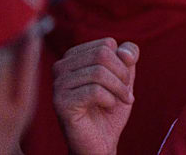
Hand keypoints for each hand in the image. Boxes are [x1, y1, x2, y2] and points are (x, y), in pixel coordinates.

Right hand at [53, 38, 139, 154]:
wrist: (101, 142)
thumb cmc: (110, 108)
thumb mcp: (124, 78)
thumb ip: (128, 58)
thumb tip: (124, 51)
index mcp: (74, 56)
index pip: (107, 44)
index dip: (123, 63)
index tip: (124, 81)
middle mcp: (61, 67)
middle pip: (102, 54)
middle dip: (122, 75)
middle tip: (125, 93)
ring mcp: (58, 85)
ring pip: (99, 72)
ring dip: (118, 89)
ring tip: (117, 102)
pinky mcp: (60, 103)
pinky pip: (94, 91)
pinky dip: (109, 100)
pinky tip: (106, 108)